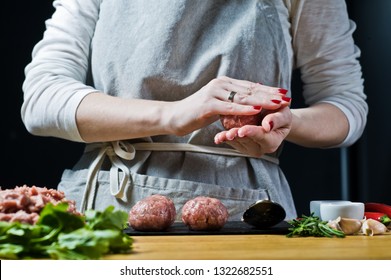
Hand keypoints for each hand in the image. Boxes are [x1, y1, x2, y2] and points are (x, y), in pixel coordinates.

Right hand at [168, 76, 289, 135]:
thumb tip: (249, 101)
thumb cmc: (196, 112)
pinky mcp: (208, 105)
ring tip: (277, 103)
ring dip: (262, 100)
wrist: (174, 116)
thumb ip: (231, 102)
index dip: (268, 90)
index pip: (250, 86)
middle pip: (250, 90)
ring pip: (242, 97)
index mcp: (224, 84)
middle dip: (270, 94)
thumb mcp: (217, 105)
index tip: (283, 93)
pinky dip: (244, 109)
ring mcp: (214, 93)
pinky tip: (256, 110)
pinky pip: (229, 107)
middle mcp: (220, 85)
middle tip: (286, 97)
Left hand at [214, 106, 291, 156]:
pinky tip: (218, 137)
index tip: (243, 130)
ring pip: (237, 143)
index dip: (252, 133)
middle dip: (237, 137)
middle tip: (228, 134)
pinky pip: (232, 142)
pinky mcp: (241, 145)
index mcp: (273, 141)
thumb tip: (267, 125)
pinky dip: (224, 138)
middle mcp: (261, 148)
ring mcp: (249, 148)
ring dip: (228, 139)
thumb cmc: (280, 114)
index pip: (262, 136)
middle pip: (247, 141)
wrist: (273, 117)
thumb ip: (277, 119)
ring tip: (220, 136)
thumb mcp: (284, 114)